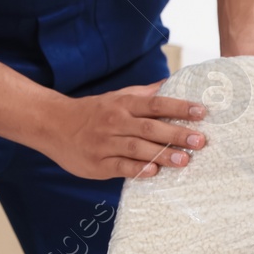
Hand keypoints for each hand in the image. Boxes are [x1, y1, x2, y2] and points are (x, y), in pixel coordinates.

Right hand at [35, 82, 206, 179]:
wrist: (52, 125)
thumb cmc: (93, 112)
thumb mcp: (117, 98)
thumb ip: (145, 93)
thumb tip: (172, 82)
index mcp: (123, 105)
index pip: (156, 104)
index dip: (179, 107)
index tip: (201, 112)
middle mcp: (116, 122)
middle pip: (150, 128)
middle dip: (177, 134)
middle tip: (200, 140)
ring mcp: (106, 143)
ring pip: (138, 148)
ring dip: (162, 154)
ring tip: (184, 160)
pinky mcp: (98, 164)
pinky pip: (121, 167)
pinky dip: (138, 169)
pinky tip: (154, 171)